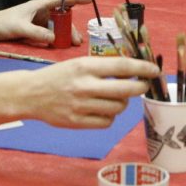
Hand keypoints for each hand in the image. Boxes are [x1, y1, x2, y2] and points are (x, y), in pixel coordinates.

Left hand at [0, 0, 91, 45]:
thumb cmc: (1, 24)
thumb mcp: (20, 28)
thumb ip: (37, 34)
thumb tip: (54, 39)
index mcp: (38, 6)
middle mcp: (39, 13)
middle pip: (60, 18)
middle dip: (70, 27)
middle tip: (77, 41)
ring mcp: (36, 22)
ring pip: (55, 27)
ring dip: (63, 35)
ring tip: (70, 45)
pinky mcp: (32, 31)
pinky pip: (47, 34)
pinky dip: (54, 40)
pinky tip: (58, 47)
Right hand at [27, 56, 159, 128]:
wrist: (31, 93)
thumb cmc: (59, 75)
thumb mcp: (79, 63)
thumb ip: (103, 67)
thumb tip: (133, 70)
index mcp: (85, 66)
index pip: (122, 66)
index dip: (143, 68)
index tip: (154, 70)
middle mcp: (84, 86)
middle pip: (125, 90)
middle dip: (140, 88)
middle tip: (143, 86)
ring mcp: (81, 106)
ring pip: (117, 108)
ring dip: (123, 102)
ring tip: (116, 97)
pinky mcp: (77, 122)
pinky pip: (106, 122)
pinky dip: (110, 117)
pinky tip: (103, 110)